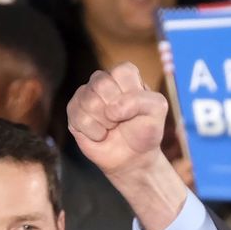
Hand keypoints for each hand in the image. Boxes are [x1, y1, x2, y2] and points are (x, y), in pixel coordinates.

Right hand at [67, 63, 170, 181]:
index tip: (137, 109)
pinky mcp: (74, 111)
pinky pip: (80, 118)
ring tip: (112, 127)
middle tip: (123, 120)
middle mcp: (103, 81)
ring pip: (89, 101)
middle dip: (117, 110)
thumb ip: (143, 101)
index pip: (123, 71)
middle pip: (102, 84)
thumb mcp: (157, 112)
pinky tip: (101, 134)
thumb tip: (112, 108)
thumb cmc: (145, 131)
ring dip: (106, 122)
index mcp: (125, 76)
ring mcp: (85, 95)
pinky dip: (95, 132)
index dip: (131, 94)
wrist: (133, 158)